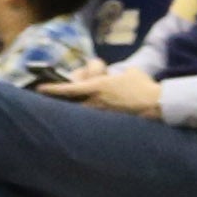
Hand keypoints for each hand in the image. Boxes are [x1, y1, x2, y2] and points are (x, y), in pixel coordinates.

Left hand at [47, 63, 164, 116]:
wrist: (156, 103)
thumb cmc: (143, 85)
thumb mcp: (129, 72)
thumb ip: (117, 72)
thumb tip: (114, 73)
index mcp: (98, 86)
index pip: (70, 88)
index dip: (53, 88)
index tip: (40, 88)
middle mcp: (97, 101)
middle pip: (71, 104)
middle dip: (63, 103)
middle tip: (54, 102)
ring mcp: (103, 113)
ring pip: (82, 113)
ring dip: (77, 111)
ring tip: (68, 113)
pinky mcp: (111, 122)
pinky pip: (96, 121)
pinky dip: (90, 120)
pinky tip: (89, 123)